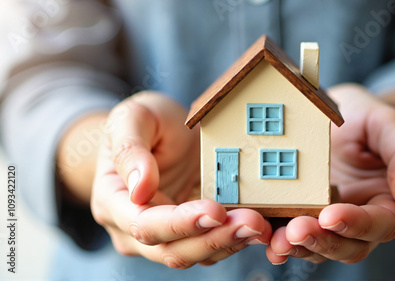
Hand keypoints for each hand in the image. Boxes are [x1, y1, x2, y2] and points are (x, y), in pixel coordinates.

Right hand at [90, 91, 270, 267]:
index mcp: (112, 201)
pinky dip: (235, 239)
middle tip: (252, 222)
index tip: (214, 210)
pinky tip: (258, 227)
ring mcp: (164, 235)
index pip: (144, 224)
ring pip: (196, 255)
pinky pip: (211, 247)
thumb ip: (129, 149)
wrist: (160, 132)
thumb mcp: (132, 118)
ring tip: (260, 225)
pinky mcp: (190, 232)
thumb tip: (139, 189)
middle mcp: (133, 228)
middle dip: (214, 238)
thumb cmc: (144, 123)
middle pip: (172, 250)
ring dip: (230, 243)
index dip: (180, 222)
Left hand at [266, 84, 394, 263]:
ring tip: (275, 240)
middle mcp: (358, 219)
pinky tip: (261, 232)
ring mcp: (328, 219)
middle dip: (321, 241)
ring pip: (317, 247)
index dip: (357, 224)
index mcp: (388, 202)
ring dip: (296, 246)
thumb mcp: (389, 125)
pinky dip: (276, 236)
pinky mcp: (301, 213)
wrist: (338, 114)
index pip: (379, 224)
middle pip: (347, 246)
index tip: (332, 215)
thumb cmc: (367, 119)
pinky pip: (290, 232)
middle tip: (296, 231)